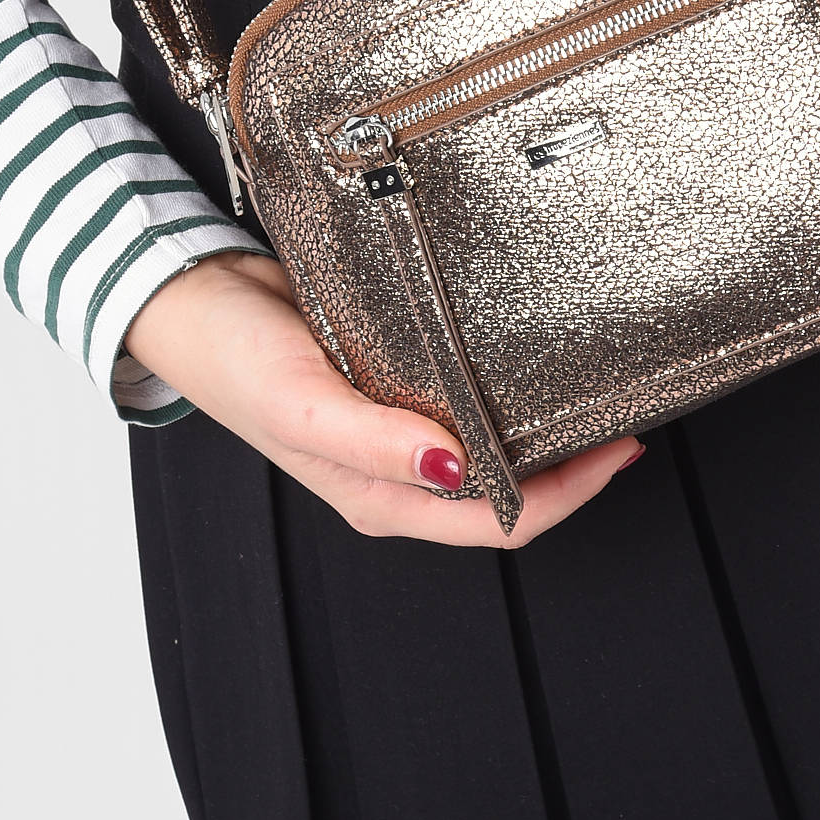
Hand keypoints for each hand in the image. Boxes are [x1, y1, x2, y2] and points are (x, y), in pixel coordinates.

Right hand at [122, 250, 642, 545]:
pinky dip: (508, 396)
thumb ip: (374, 442)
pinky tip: (533, 367)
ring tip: (594, 394)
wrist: (193, 298)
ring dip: (544, 435)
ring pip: (493, 451)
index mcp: (381, 497)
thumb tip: (455, 469)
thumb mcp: (301, 401)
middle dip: (574, 469)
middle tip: (625, 417)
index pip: (500, 521)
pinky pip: (468, 404)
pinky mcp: (398, 386)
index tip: (620, 445)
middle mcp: (399, 475)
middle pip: (510, 496)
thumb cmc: (233, 359)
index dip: (569, 494)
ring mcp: (400, 433)